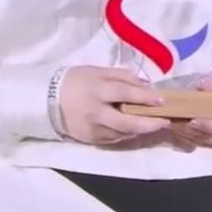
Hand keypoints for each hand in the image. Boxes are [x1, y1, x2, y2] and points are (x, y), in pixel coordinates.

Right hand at [55, 66, 170, 144]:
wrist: (46, 101)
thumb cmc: (76, 82)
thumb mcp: (97, 71)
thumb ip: (122, 76)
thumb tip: (146, 84)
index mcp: (96, 90)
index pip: (125, 93)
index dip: (145, 97)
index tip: (162, 100)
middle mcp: (95, 113)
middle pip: (126, 122)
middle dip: (149, 124)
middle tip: (165, 121)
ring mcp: (92, 129)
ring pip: (122, 133)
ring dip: (140, 130)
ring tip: (154, 124)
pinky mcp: (90, 140)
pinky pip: (114, 139)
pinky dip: (126, 134)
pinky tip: (135, 129)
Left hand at [165, 69, 211, 150]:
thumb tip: (201, 85)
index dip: (208, 126)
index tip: (192, 120)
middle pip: (210, 138)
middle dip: (191, 131)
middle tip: (174, 123)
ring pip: (202, 142)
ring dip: (185, 135)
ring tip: (170, 124)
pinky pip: (198, 143)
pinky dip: (185, 137)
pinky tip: (173, 128)